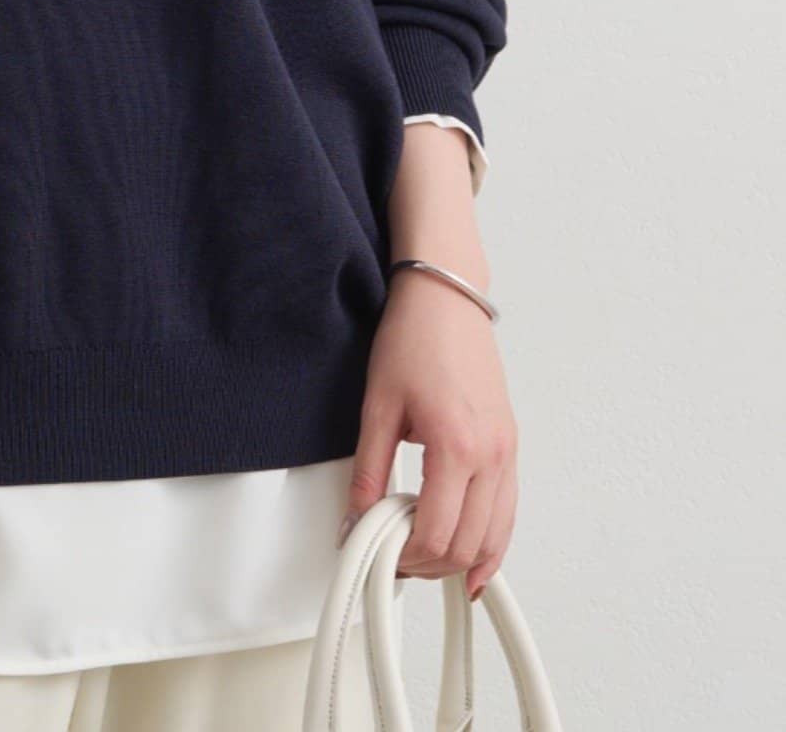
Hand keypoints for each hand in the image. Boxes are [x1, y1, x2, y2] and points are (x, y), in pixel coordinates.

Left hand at [341, 267, 517, 601]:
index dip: (405, 556)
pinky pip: (508, 512)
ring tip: (423, 561)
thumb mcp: (377, 406)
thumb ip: (367, 471)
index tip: (379, 554)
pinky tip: (473, 560)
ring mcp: (507, 452)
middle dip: (429, 566)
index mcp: (456, 446)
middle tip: (394, 560)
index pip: (436, 533)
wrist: (446, 299)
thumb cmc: (413, 339)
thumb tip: (355, 520)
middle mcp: (491, 455)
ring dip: (461, 561)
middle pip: (469, 545)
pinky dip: (491, 543)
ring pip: (495, 537)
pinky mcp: (510, 446)